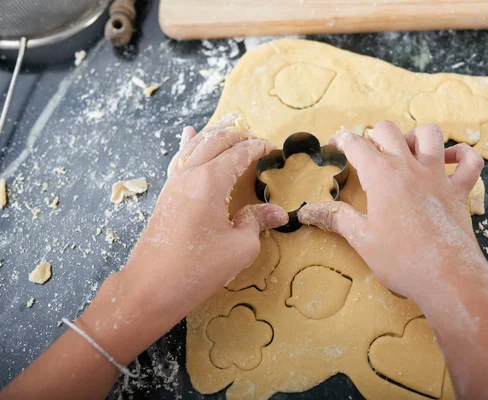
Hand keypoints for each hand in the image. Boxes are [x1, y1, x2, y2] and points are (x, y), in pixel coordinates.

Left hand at [0, 115, 289, 399]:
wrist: (150, 288)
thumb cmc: (198, 269)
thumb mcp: (239, 247)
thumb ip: (257, 222)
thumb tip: (279, 212)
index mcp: (210, 181)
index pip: (238, 154)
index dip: (257, 148)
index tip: (272, 149)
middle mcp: (190, 174)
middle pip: (215, 141)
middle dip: (236, 135)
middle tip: (255, 138)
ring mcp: (174, 183)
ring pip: (195, 146)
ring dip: (214, 135)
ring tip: (229, 125)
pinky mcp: (166, 195)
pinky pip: (180, 159)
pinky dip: (190, 145)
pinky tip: (189, 135)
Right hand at [298, 121, 487, 301]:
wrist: (447, 277)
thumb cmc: (401, 259)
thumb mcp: (361, 238)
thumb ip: (335, 218)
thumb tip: (306, 211)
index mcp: (381, 175)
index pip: (357, 145)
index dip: (342, 140)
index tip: (336, 143)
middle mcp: (409, 167)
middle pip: (389, 130)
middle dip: (374, 135)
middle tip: (368, 152)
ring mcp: (438, 176)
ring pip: (430, 134)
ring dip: (415, 136)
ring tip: (406, 150)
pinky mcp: (459, 191)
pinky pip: (470, 161)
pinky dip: (462, 155)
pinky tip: (450, 160)